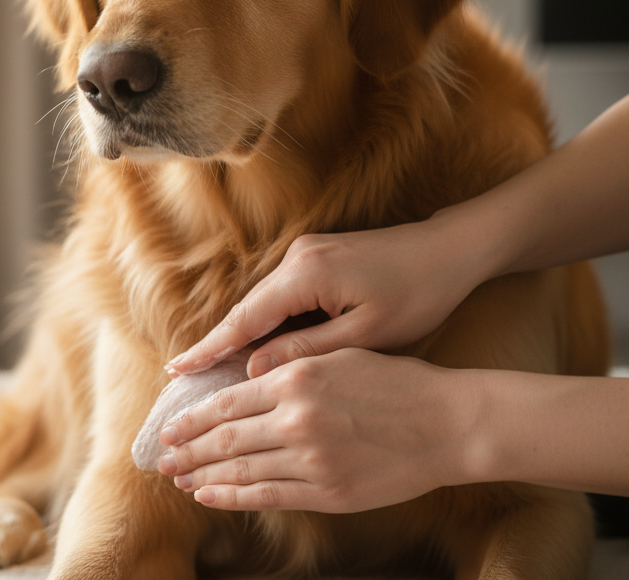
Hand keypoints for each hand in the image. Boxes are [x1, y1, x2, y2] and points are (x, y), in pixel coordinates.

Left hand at [155, 349, 476, 512]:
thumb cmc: (395, 383)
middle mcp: (297, 419)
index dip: (192, 419)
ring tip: (180, 479)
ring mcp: (311, 459)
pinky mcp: (328, 491)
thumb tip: (244, 381)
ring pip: (241, 471)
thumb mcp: (337, 358)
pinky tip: (211, 496)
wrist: (447, 423)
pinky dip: (234, 497)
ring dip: (204, 477)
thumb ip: (289, 369)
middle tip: (162, 458)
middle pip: (225, 440)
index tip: (170, 427)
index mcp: (296, 379)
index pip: (227, 402)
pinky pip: (268, 496)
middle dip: (188, 451)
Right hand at [165, 221, 482, 378]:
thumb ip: (307, 351)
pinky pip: (279, 294)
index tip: (177, 371)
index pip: (246, 320)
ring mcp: (306, 253)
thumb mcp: (365, 334)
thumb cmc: (419, 294)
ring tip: (208, 369)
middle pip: (247, 309)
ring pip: (263, 302)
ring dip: (239, 334)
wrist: (451, 249)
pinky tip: (252, 345)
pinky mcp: (317, 256)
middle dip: (215, 345)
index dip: (210, 349)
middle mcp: (298, 258)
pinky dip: (264, 321)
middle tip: (181, 379)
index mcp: (307, 275)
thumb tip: (255, 370)